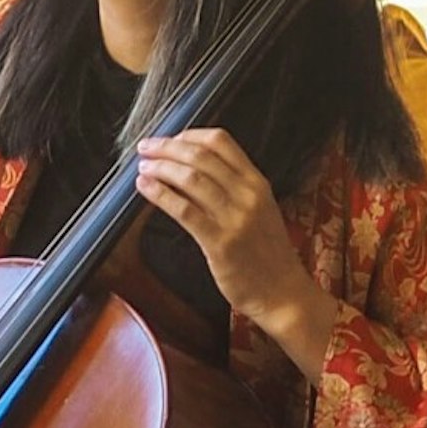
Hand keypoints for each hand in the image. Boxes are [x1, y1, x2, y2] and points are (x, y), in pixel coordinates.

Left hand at [132, 130, 340, 373]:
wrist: (282, 292)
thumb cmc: (267, 254)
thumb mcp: (259, 210)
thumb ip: (234, 188)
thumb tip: (192, 170)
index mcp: (257, 182)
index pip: (221, 141)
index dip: (189, 135)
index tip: (170, 139)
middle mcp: (248, 194)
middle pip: (200, 156)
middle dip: (167, 148)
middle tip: (145, 148)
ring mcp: (235, 218)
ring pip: (190, 179)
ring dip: (160, 168)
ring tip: (143, 168)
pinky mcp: (219, 242)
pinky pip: (184, 210)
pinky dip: (160, 195)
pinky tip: (145, 188)